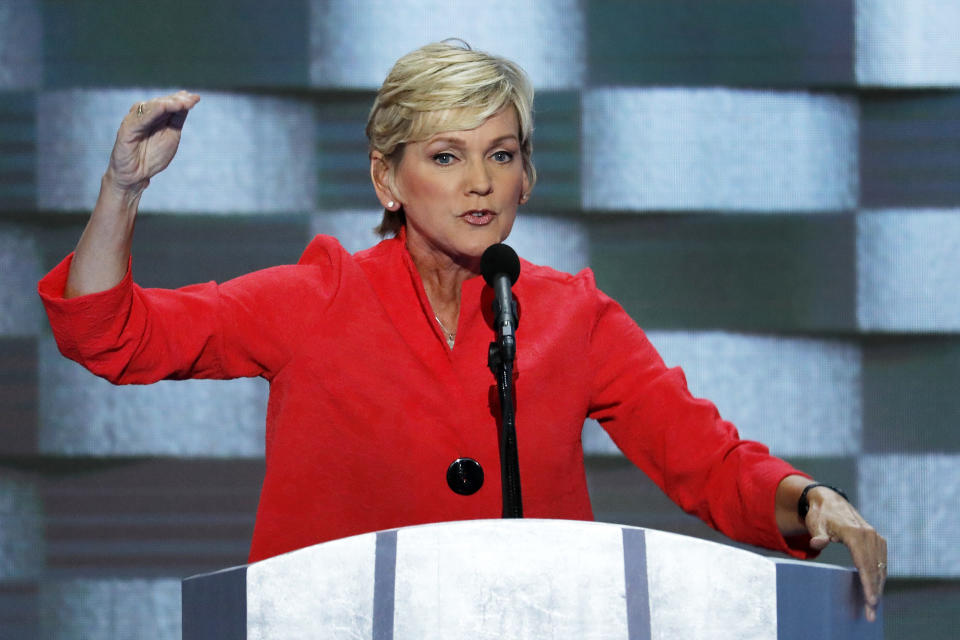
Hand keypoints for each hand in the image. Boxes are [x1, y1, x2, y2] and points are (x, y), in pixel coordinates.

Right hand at [105, 90, 200, 193]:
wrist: (136, 175)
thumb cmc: (152, 156)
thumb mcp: (171, 136)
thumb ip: (176, 120)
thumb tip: (188, 103)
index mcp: (155, 115)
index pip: (170, 104)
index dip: (183, 100)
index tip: (197, 98)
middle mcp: (144, 114)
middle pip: (163, 102)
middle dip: (178, 100)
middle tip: (192, 100)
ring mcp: (135, 119)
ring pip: (153, 106)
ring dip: (168, 103)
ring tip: (183, 103)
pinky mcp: (127, 127)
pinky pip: (141, 117)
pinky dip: (154, 111)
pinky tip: (164, 107)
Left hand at [804, 486, 887, 622]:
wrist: (829, 501)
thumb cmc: (820, 515)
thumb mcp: (815, 523)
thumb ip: (817, 534)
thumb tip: (817, 543)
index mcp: (855, 532)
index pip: (864, 562)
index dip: (867, 583)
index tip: (870, 599)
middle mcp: (869, 535)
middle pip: (874, 568)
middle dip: (874, 591)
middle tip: (871, 612)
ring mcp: (875, 537)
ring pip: (881, 566)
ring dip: (879, 587)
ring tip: (873, 606)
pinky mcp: (877, 540)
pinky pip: (881, 562)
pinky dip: (880, 576)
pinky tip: (876, 589)